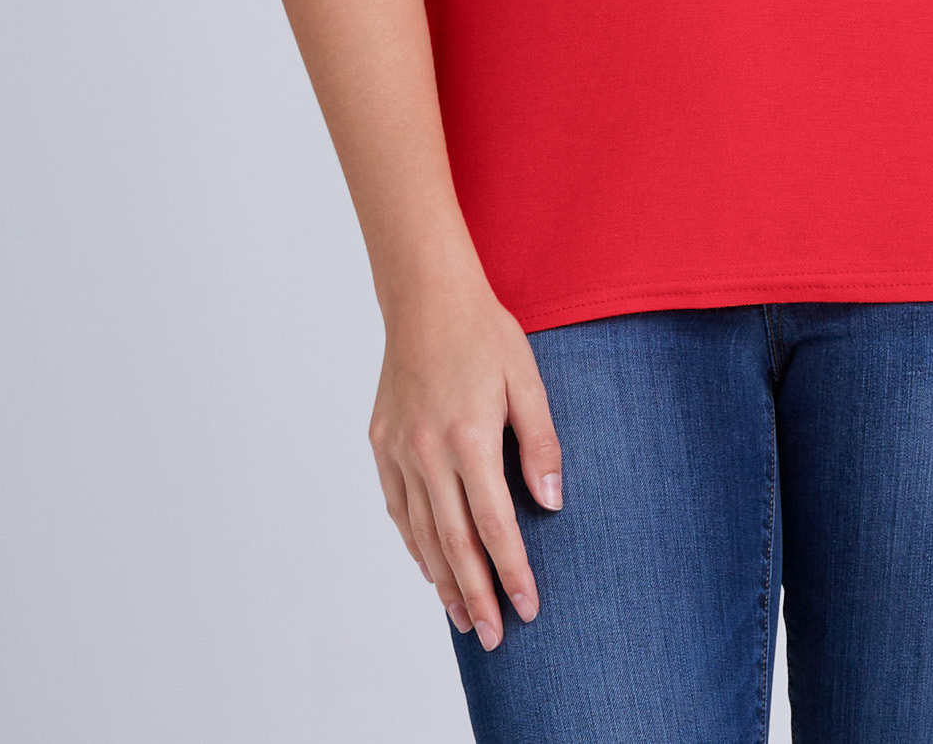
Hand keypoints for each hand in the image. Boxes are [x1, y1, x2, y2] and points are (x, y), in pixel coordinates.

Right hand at [368, 267, 564, 651]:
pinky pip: (398, 508)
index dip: (513, 571)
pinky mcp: (381, 442)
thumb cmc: (483, 332)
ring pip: (422, 533)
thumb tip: (551, 501)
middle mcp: (427, 451)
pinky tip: (430, 567)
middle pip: (454, 543)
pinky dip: (415, 544)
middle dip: (477, 595)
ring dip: (443, 581)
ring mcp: (398, 450)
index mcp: (469, 436)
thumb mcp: (527, 378)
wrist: (425, 295)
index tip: (529, 607)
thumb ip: (541, 442)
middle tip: (494, 636)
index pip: (494, 524)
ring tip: (464, 618)